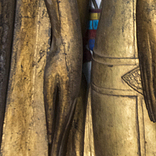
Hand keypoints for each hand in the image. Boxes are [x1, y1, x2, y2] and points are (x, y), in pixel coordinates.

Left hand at [44, 36, 80, 155]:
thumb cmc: (58, 59)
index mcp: (67, 97)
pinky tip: (64, 127)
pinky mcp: (75, 88)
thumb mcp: (49, 82)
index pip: (60, 125)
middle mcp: (74, 97)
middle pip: (66, 125)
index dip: (56, 141)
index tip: (53, 153)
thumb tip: (50, 126)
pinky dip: (66, 122)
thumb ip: (50, 105)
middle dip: (61, 142)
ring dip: (64, 134)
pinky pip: (71, 110)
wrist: (70, 41)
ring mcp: (77, 92)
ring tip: (59, 147)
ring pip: (69, 118)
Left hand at [137, 0, 155, 122]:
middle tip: (154, 118)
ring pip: (150, 82)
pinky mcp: (155, 50)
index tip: (152, 104)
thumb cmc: (154, 7)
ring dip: (152, 100)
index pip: (146, 76)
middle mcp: (144, 55)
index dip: (149, 91)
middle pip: (146, 84)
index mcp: (145, 50)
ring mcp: (149, 54)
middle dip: (150, 102)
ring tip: (155, 116)